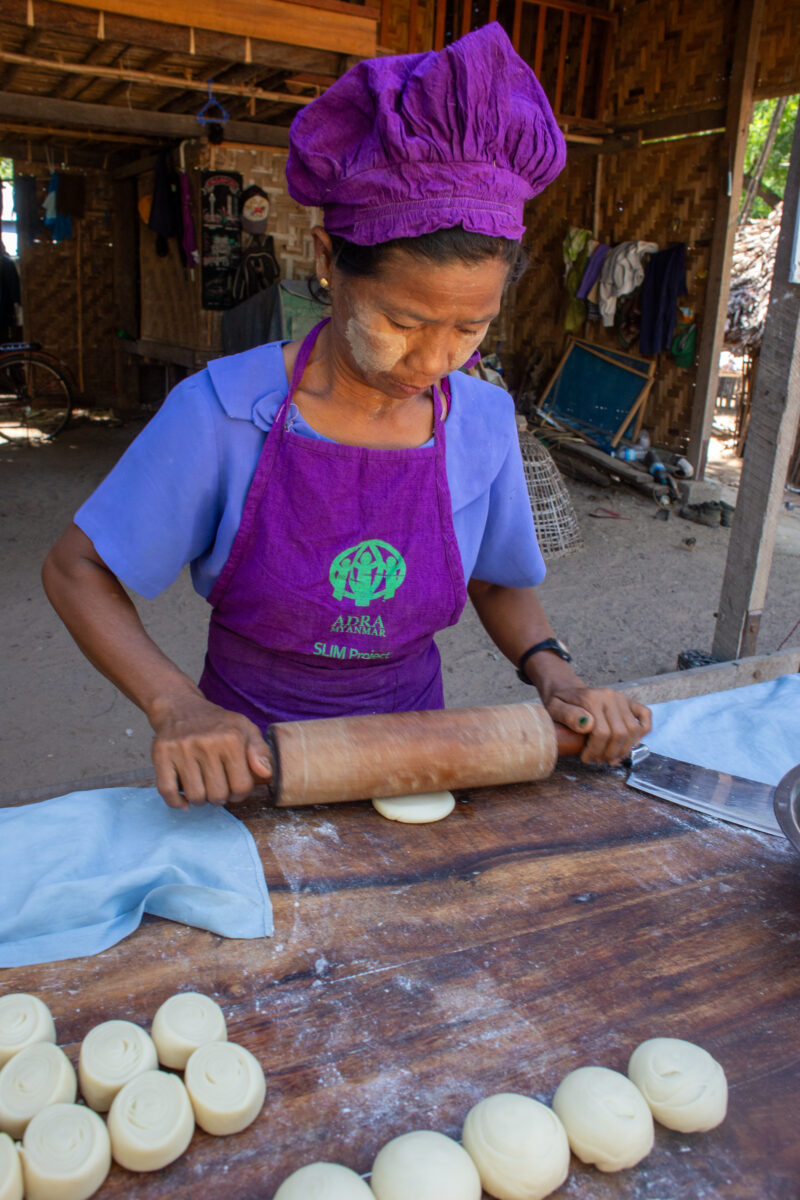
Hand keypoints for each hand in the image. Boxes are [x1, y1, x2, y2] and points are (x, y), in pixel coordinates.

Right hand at [149, 693, 272, 808]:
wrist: (181, 707)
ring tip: (202, 788)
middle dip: (220, 797)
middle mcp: (207, 743)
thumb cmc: (217, 724)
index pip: (241, 786)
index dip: (240, 794)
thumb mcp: (245, 729)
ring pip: (195, 796)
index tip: (234, 787)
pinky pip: (168, 791)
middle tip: (217, 787)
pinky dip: (177, 802)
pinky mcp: (161, 754)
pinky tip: (184, 800)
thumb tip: (266, 774)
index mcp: (232, 738)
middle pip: (218, 795)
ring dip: (200, 800)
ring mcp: (182, 749)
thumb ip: (261, 752)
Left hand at [542, 685, 651, 765]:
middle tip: (598, 760)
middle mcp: (610, 696)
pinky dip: (643, 731)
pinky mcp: (629, 701)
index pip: (602, 732)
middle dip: (609, 753)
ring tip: (610, 757)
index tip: (586, 758)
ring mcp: (622, 698)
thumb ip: (568, 715)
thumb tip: (588, 725)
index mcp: (592, 698)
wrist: (567, 690)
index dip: (596, 750)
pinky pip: (645, 715)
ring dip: (624, 749)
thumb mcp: (555, 709)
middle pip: (619, 733)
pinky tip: (630, 743)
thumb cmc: (560, 703)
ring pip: (633, 730)